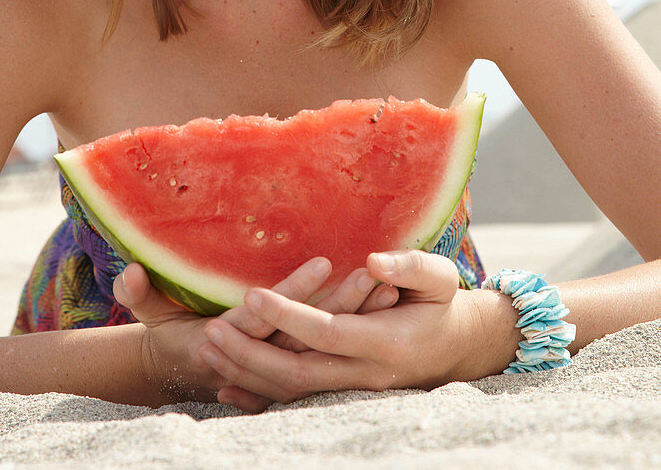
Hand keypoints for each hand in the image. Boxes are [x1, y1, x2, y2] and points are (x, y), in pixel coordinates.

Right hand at [113, 256, 398, 409]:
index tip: (324, 262)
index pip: (266, 319)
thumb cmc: (171, 338)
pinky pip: (334, 351)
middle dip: (342, 307)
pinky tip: (386, 303)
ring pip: (328, 345)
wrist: (188, 376)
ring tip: (389, 285)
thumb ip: (140, 295)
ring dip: (357, 318)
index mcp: (227, 343)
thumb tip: (128, 270)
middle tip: (374, 274)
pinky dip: (359, 330)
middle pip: (307, 335)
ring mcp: (281, 366)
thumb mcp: (153, 317)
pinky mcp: (297, 367)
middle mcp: (260, 359)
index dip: (294, 292)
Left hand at [197, 250, 479, 409]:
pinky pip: (293, 403)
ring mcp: (351, 390)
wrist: (454, 348)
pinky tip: (226, 387)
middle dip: (251, 353)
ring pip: (291, 391)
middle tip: (211, 330)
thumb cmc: (442, 303)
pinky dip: (257, 398)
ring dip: (246, 373)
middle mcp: (366, 375)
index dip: (289, 316)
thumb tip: (375, 260)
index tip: (253, 295)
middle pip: (299, 373)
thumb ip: (409, 267)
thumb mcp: (439, 278)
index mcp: (386, 342)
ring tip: (208, 348)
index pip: (327, 333)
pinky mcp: (340, 395)